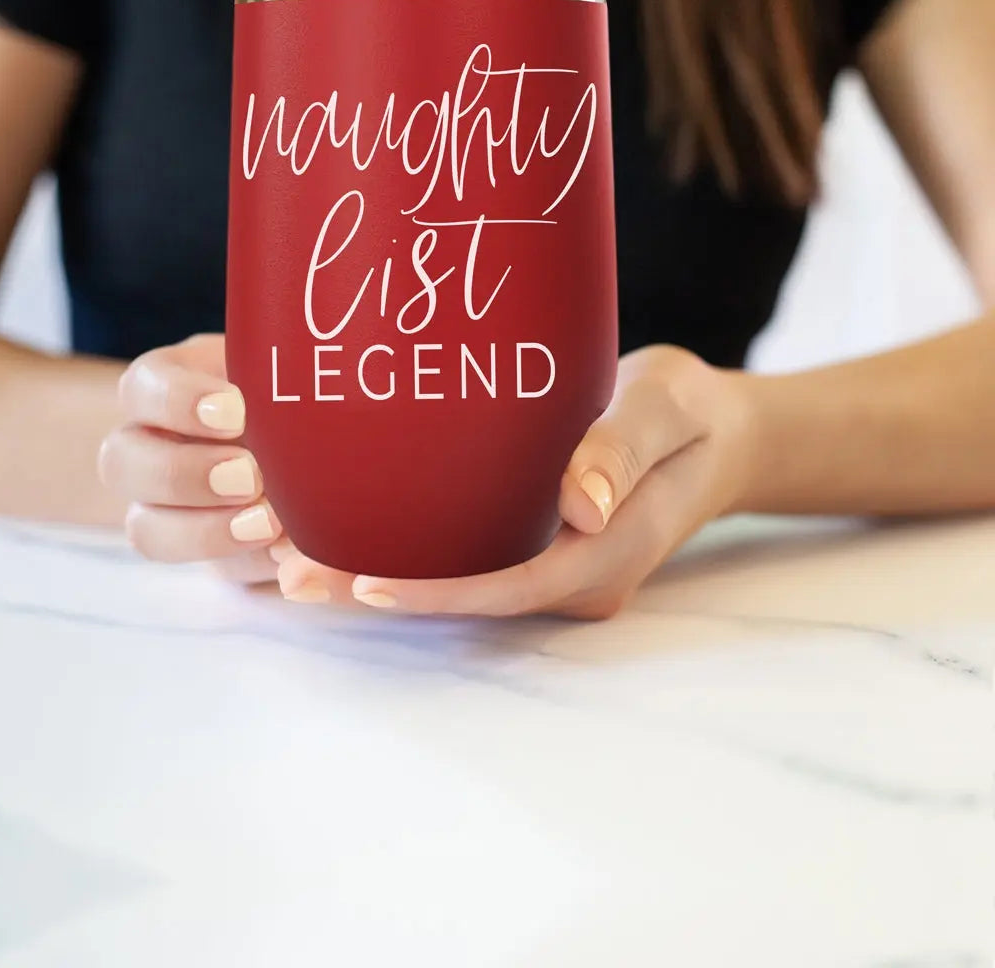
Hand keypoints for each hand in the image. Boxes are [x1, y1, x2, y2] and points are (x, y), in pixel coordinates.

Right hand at [98, 334, 281, 582]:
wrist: (326, 435)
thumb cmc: (302, 390)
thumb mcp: (292, 374)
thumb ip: (284, 381)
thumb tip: (296, 399)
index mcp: (171, 385)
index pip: (142, 385)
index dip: (177, 401)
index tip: (236, 411)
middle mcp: (153, 445)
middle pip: (119, 462)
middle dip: (182, 474)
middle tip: (249, 475)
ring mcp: (168, 505)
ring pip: (145, 529)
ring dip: (203, 531)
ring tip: (268, 523)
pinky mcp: (210, 551)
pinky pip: (210, 568)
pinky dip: (247, 562)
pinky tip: (287, 551)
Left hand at [272, 346, 754, 616]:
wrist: (718, 437)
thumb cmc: (691, 414)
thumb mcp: (667, 408)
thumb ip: (624, 448)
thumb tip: (581, 510)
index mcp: (606, 556)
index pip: (508, 586)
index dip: (435, 592)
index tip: (362, 584)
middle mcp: (575, 579)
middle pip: (468, 598)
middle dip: (380, 593)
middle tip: (288, 574)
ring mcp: (556, 570)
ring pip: (461, 586)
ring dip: (379, 578)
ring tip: (291, 561)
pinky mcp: (540, 550)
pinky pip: (469, 563)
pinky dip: (407, 556)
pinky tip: (344, 535)